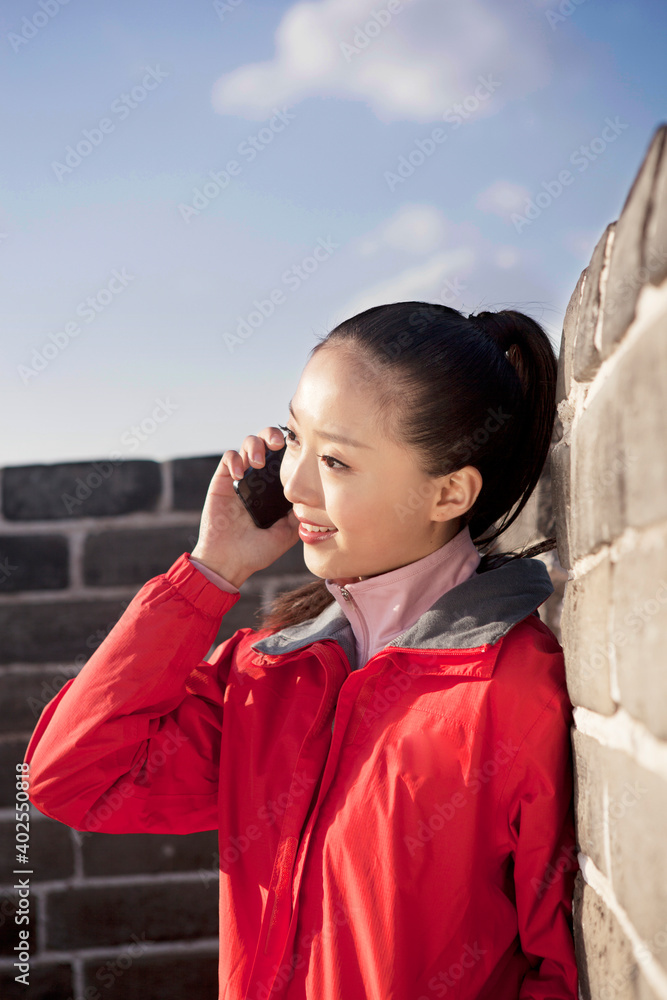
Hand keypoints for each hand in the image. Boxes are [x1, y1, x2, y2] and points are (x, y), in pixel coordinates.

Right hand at [190, 426, 299, 587]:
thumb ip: (299, 514)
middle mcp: (259, 479)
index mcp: (276, 488)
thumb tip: (318, 497)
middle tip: (279, 443)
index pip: (285, 457)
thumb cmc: (257, 551)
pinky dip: (235, 459)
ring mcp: (241, 478)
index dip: (292, 446)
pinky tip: (241, 473)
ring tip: (259, 462)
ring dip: (255, 444)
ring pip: (248, 443)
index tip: (300, 447)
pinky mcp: (222, 481)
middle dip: (273, 435)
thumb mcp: (287, 532)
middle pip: (267, 443)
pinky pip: (228, 458)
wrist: (229, 562)